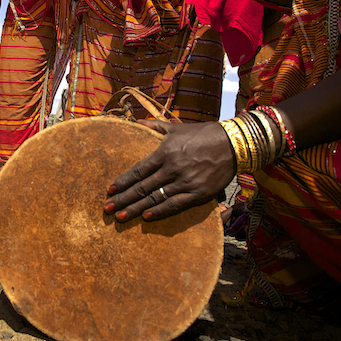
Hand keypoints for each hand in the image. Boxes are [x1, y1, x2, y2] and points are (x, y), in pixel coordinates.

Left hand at [104, 121, 234, 221]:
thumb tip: (135, 122)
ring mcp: (185, 182)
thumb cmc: (203, 134)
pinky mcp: (199, 193)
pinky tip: (147, 217)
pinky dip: (160, 211)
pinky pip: (176, 205)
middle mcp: (172, 168)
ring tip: (120, 217)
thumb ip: (154, 126)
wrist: (233, 144)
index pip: (138, 170)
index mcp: (165, 151)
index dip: (123, 181)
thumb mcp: (177, 127)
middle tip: (107, 209)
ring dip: (136, 209)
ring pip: (156, 198)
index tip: (109, 190)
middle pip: (143, 187)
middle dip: (123, 198)